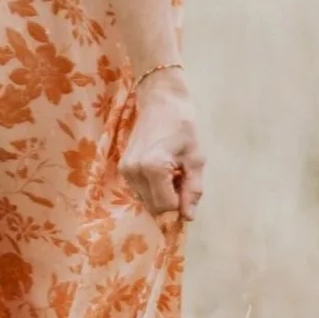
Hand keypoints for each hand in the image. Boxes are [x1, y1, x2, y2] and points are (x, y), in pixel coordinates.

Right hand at [119, 72, 204, 223]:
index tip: (188, 187)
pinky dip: (152, 189)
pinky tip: (161, 171)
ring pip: (146, 201)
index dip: (181, 204)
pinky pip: (140, 191)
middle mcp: (134, 171)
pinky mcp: (122, 168)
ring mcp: (125, 170)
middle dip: (170, 201)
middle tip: (181, 179)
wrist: (160, 100)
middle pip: (154, 208)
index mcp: (153, 167)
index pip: (166, 207)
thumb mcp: (196, 157)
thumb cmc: (182, 125)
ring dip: (161, 195)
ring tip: (171, 173)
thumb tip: (188, 217)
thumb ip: (193, 190)